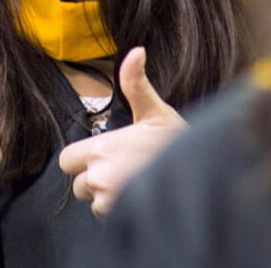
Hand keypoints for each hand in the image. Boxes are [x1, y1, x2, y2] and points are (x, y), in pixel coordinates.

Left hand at [58, 47, 186, 216]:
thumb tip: (137, 50)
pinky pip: (110, 220)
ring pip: (95, 204)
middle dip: (95, 182)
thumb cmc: (179, 143)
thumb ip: (136, 83)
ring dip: (110, 198)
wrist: (204, 175)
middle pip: (79, 186)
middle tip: (125, 172)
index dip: (81, 160)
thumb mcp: (156, 111)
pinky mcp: (121, 219)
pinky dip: (121, 214)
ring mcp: (109, 201)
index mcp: (101, 149)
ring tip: (137, 184)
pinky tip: (143, 200)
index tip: (105, 157)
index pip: (67, 161)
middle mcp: (99, 176)